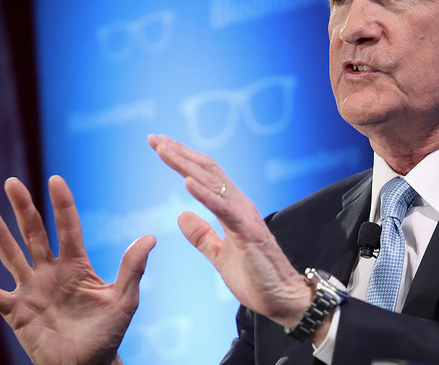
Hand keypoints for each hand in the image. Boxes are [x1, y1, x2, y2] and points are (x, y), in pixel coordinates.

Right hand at [0, 176, 155, 364]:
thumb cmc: (107, 333)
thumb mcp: (123, 301)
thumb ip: (131, 269)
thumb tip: (149, 237)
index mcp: (76, 264)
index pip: (68, 227)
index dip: (62, 204)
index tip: (55, 180)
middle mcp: (50, 271)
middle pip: (34, 233)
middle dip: (24, 208)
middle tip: (12, 182)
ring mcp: (32, 290)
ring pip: (12, 257)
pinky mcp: (17, 313)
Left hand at [148, 135, 311, 327]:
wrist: (283, 298)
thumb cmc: (256, 277)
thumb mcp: (219, 255)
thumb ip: (202, 235)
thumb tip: (181, 215)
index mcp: (232, 209)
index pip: (204, 175)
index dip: (181, 159)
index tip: (159, 146)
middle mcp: (239, 204)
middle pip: (206, 170)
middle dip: (179, 152)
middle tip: (154, 139)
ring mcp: (244, 215)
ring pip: (212, 181)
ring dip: (185, 164)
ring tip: (163, 150)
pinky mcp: (247, 231)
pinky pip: (223, 208)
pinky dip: (204, 193)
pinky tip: (186, 182)